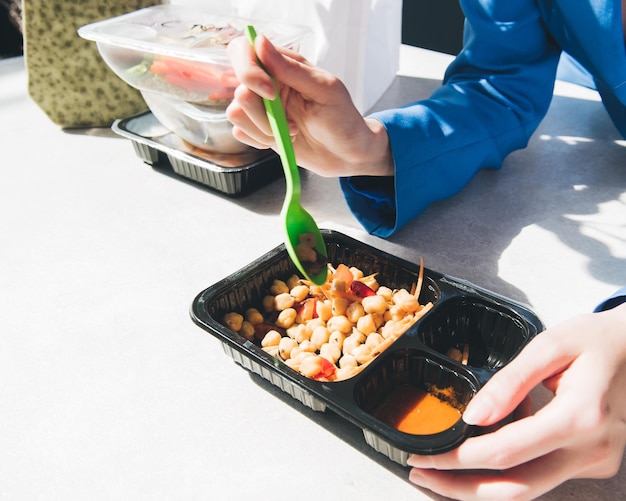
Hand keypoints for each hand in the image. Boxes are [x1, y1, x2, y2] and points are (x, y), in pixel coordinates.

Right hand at [226, 34, 392, 176]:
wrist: (346, 154)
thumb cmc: (342, 118)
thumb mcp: (324, 89)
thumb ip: (291, 69)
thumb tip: (260, 42)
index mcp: (283, 65)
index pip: (244, 51)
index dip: (248, 71)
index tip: (271, 93)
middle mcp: (267, 84)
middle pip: (239, 90)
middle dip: (262, 113)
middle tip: (291, 123)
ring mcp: (261, 108)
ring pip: (236, 113)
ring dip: (264, 129)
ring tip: (291, 131)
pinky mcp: (257, 130)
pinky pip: (240, 133)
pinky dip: (261, 140)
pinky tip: (283, 140)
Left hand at [407, 303, 625, 500]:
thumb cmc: (597, 339)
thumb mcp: (551, 345)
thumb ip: (510, 382)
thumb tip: (473, 416)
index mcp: (580, 417)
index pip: (506, 452)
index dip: (459, 458)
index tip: (425, 454)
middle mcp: (591, 451)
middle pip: (516, 489)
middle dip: (461, 487)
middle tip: (420, 473)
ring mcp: (596, 462)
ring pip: (529, 491)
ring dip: (480, 488)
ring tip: (439, 473)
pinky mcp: (593, 463)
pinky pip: (542, 477)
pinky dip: (505, 475)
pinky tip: (476, 460)